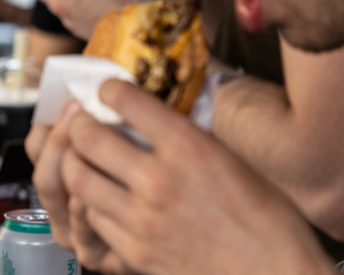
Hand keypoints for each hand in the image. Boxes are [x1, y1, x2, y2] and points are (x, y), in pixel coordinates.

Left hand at [44, 81, 336, 273]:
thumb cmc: (266, 221)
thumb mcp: (230, 160)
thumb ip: (186, 138)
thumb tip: (151, 119)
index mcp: (189, 148)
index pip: (126, 100)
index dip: (109, 90)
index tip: (107, 92)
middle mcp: (159, 181)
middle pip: (87, 138)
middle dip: (78, 124)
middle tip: (82, 123)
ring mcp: (143, 219)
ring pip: (78, 178)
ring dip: (76, 163)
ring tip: (84, 160)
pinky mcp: (135, 252)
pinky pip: (93, 219)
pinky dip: (92, 205)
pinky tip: (103, 200)